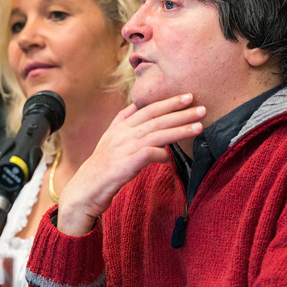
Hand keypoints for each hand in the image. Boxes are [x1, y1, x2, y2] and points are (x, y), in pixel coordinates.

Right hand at [56, 94, 205, 236]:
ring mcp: (123, 148)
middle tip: (202, 108)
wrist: (84, 189)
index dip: (168, 102)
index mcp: (121, 127)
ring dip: (179, 130)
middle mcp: (123, 134)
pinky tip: (170, 157)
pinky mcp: (124, 165)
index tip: (187, 97)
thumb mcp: (110, 139)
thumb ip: (123, 122)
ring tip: (199, 127)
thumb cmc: (102, 166)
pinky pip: (147, 155)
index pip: (148, 109)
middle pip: (156, 119)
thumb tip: (136, 106)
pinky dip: (161, 154)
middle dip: (180, 112)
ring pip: (156, 134)